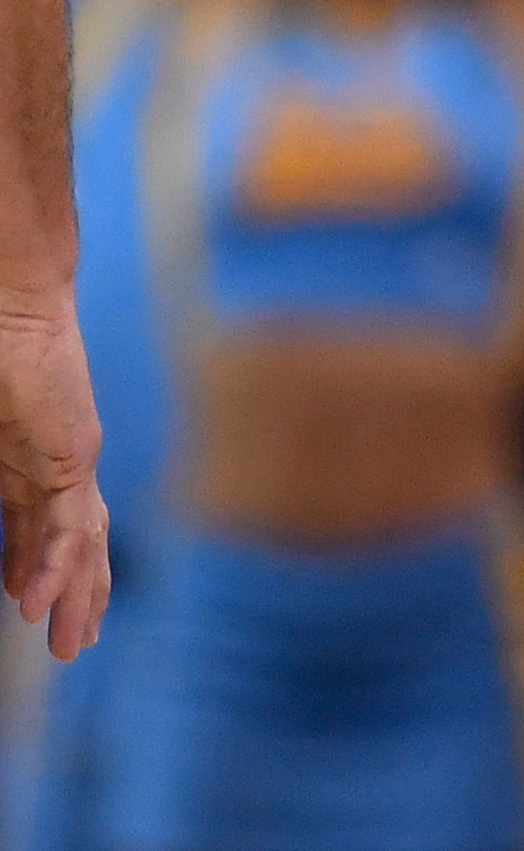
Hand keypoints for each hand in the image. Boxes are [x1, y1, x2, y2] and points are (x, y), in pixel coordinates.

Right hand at [0, 293, 107, 658]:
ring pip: (82, 544)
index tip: (28, 602)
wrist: (15, 303)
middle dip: (74, 594)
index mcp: (23, 455)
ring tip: (71, 647)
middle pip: (71, 543)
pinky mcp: (71, 455)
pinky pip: (65, 526)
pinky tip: (42, 608)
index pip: (32, 525)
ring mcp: (68, 460)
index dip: (35, 567)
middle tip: (72, 644)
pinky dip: (58, 570)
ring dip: (77, 599)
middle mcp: (52, 463)